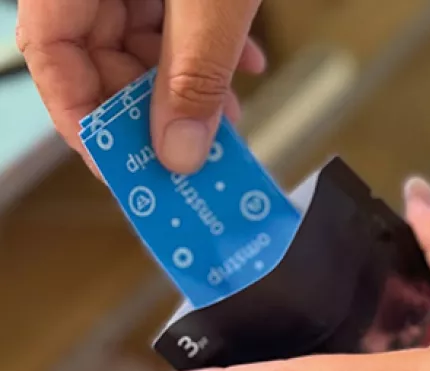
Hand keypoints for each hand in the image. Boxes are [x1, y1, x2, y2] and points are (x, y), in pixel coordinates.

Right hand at [17, 0, 265, 174]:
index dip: (83, 116)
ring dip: (192, 84)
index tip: (125, 165)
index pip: (50, 51)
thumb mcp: (211, 2)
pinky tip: (247, 62)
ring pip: (145, 42)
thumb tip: (180, 153)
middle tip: (197, 149)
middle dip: (157, 109)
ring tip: (230, 112)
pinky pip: (176, 16)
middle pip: (101, 56)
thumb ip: (195, 72)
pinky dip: (209, 45)